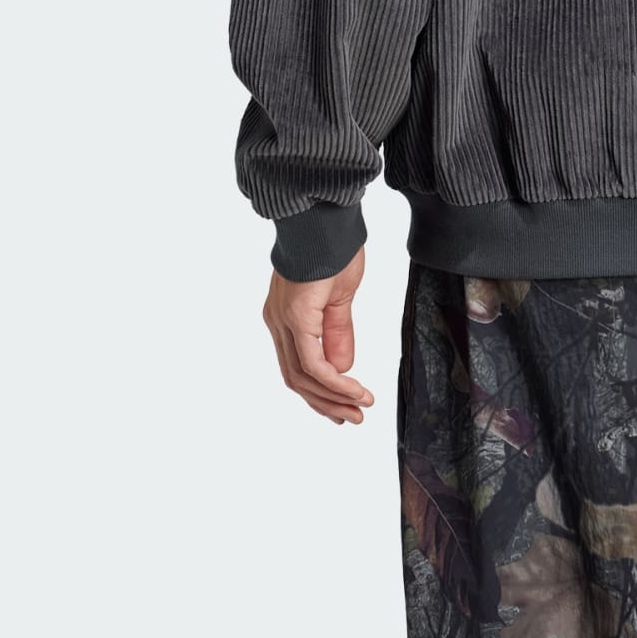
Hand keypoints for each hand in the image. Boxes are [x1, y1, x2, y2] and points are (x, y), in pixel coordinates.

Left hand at [263, 246, 375, 423]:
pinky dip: (334, 382)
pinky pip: (312, 363)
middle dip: (326, 403)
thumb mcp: (340, 297)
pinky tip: (354, 389)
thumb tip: (342, 368)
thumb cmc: (334, 249)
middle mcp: (277, 323)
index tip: (347, 405)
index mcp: (286, 318)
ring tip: (358, 409)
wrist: (326, 220)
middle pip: (296, 378)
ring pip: (302, 376)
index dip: (321, 392)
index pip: (297, 367)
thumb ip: (338, 333)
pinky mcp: (296, 317)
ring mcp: (283, 321)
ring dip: (332, 398)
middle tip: (352, 417)